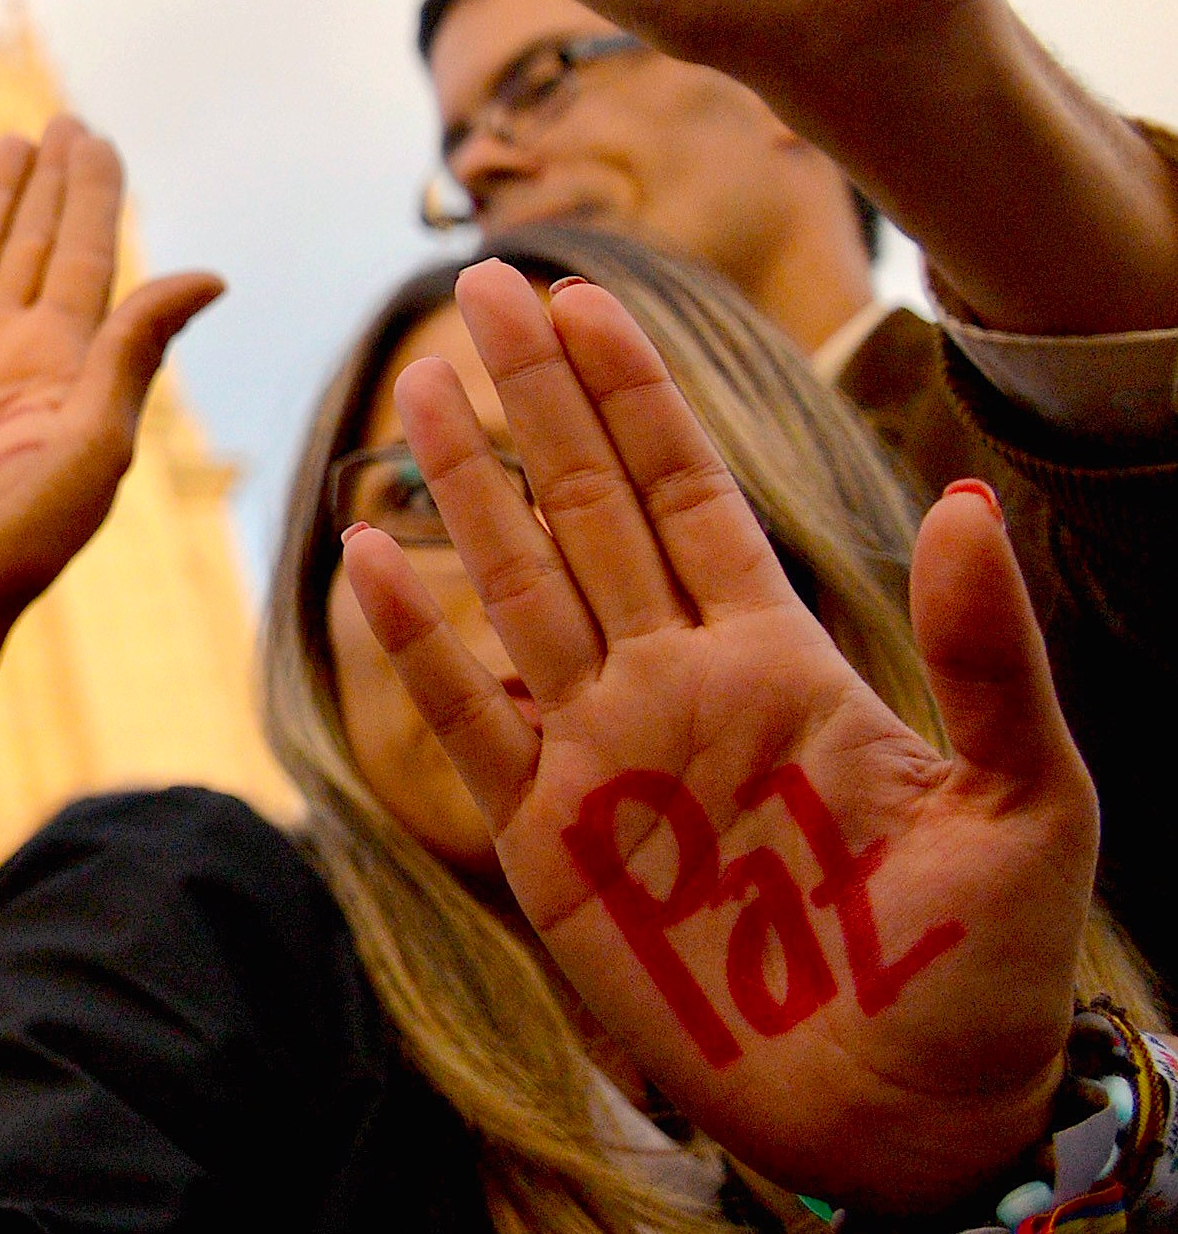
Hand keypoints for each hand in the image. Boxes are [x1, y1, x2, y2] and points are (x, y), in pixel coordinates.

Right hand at [0, 117, 221, 630]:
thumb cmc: (19, 538)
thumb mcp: (94, 444)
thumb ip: (136, 353)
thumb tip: (210, 274)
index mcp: (68, 363)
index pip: (82, 255)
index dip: (88, 194)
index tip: (88, 134)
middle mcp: (14, 352)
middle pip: (37, 246)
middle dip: (48, 185)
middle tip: (59, 124)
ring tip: (13, 144)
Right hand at [342, 263, 1092, 1208]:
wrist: (905, 1115)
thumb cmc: (984, 969)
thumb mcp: (1026, 800)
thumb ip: (986, 653)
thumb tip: (966, 502)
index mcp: (782, 661)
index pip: (688, 495)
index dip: (636, 397)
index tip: (587, 296)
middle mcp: (677, 686)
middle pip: (585, 510)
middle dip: (536, 396)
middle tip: (482, 287)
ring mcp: (605, 757)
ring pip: (517, 587)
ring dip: (468, 483)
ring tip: (419, 382)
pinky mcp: (548, 843)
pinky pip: (470, 718)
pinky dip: (418, 638)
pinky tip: (374, 555)